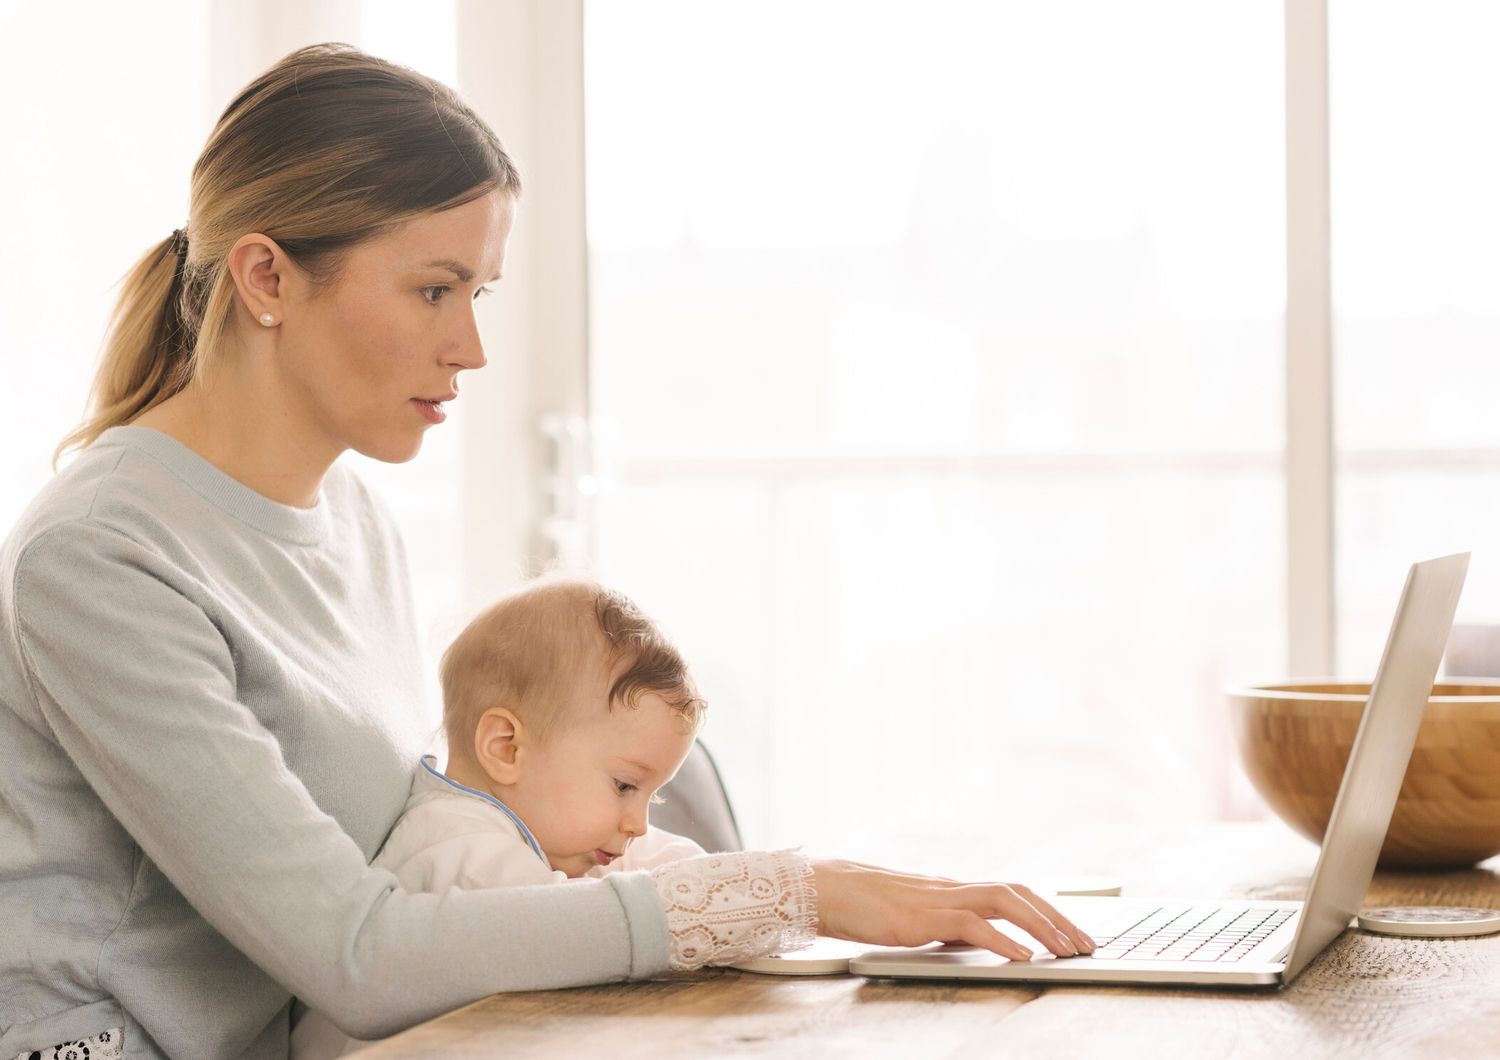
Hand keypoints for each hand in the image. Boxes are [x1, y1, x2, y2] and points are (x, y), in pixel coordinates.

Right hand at [810, 859, 1096, 960]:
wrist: (824, 889)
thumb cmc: (861, 904)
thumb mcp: (913, 915)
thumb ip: (944, 922)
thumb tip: (974, 938)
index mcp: (952, 889)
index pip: (1013, 891)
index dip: (1048, 909)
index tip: (1075, 933)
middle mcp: (952, 888)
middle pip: (1019, 891)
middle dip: (1058, 918)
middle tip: (1087, 945)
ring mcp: (937, 899)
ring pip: (1004, 900)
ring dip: (1041, 926)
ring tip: (1066, 950)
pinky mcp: (921, 917)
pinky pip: (970, 924)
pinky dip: (1001, 938)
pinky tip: (1022, 956)